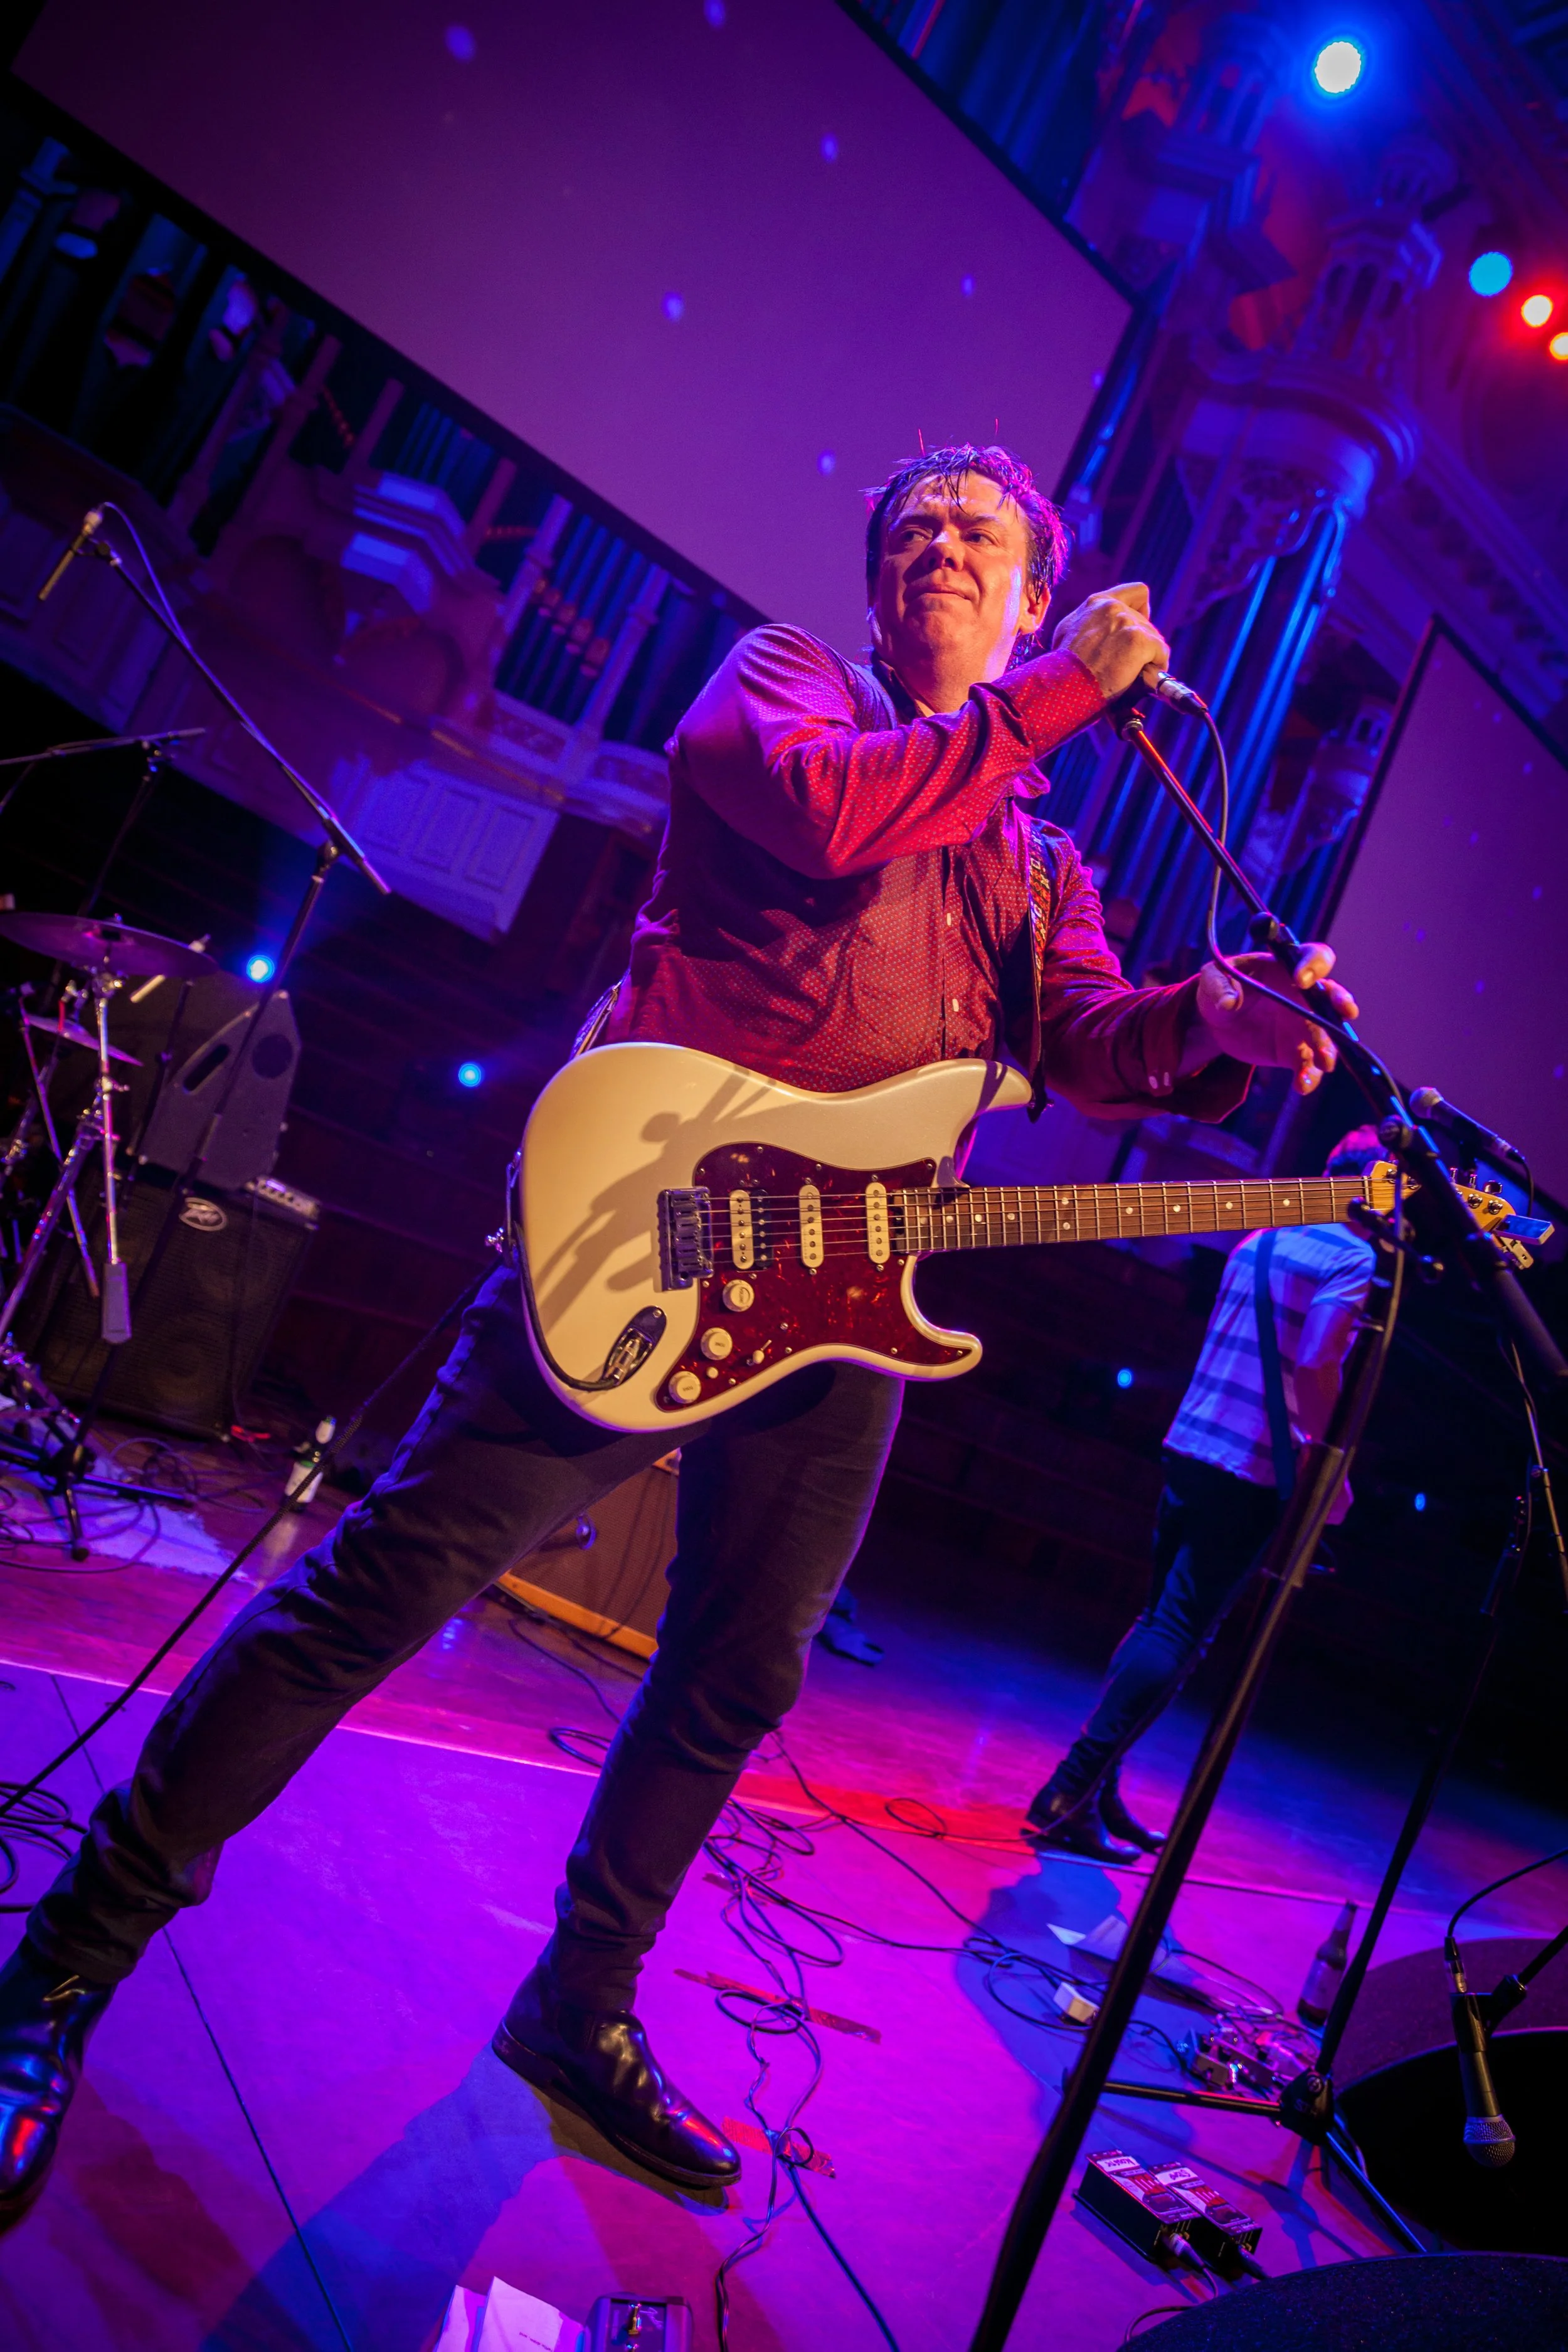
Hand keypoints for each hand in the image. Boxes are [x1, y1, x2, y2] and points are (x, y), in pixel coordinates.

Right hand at [1051, 581, 1170, 700]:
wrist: (1065, 685)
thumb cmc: (1064, 666)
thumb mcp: (1067, 631)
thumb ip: (1088, 620)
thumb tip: (1098, 627)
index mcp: (1098, 602)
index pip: (1137, 592)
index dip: (1142, 610)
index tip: (1136, 627)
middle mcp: (1114, 608)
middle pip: (1146, 621)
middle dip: (1142, 640)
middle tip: (1132, 661)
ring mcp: (1127, 623)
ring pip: (1154, 637)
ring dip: (1149, 655)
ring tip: (1137, 672)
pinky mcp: (1139, 641)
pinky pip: (1161, 652)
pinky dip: (1158, 665)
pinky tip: (1146, 676)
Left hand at [1181, 943, 1359, 1093]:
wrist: (1218, 1021)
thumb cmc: (1221, 987)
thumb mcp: (1212, 979)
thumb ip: (1219, 986)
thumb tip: (1228, 1002)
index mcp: (1288, 968)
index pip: (1315, 957)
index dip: (1314, 966)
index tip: (1301, 980)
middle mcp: (1304, 996)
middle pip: (1332, 997)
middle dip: (1341, 1003)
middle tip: (1345, 1013)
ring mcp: (1303, 1025)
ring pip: (1326, 1035)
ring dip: (1328, 1047)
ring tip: (1324, 1062)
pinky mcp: (1295, 1052)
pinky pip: (1308, 1064)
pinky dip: (1308, 1075)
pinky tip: (1302, 1085)